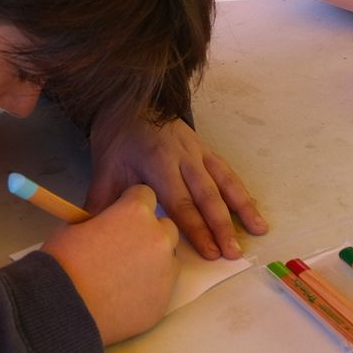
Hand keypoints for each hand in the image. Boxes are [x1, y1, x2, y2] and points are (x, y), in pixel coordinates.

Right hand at [42, 185, 179, 345]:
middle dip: (148, 232)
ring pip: (169, 257)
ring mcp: (166, 270)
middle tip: (124, 248)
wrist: (64, 309)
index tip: (119, 217)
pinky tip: (127, 295)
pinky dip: (151, 286)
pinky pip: (163, 286)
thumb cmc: (63, 262)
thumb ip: (101, 219)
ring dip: (154, 260)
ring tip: (126, 274)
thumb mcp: (75, 226)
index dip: (130, 204)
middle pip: (165, 226)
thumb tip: (105, 222)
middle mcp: (158, 237)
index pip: (145, 195)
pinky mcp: (165, 299)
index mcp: (135, 212)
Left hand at [87, 112, 267, 260]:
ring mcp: (198, 152)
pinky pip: (227, 172)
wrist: (130, 99)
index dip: (196, 229)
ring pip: (225, 182)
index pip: (181, 202)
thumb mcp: (104, 167)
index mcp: (158, 162)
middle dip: (222, 226)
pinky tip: (253, 209)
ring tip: (259, 230)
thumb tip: (94, 234)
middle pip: (207, 196)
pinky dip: (241, 191)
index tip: (210, 252)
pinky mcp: (206, 148)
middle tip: (234, 253)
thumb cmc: (117, 137)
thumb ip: (103, 201)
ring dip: (242, 208)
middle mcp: (184, 157)